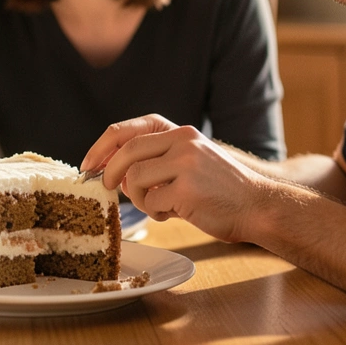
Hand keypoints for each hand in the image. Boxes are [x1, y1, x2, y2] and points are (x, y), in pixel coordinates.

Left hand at [86, 115, 263, 242]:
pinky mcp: (187, 189)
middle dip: (109, 173)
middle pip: (126, 152)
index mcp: (180, 132)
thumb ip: (157, 159)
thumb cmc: (220, 189)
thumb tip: (110, 169)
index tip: (88, 165)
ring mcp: (186, 164)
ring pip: (134, 179)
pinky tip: (174, 213)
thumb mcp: (190, 160)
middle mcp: (183, 141)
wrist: (258, 206)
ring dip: (138, 199)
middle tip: (106, 189)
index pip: (128, 130)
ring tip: (159, 205)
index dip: (102, 147)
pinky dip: (156, 212)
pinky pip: (151, 202)